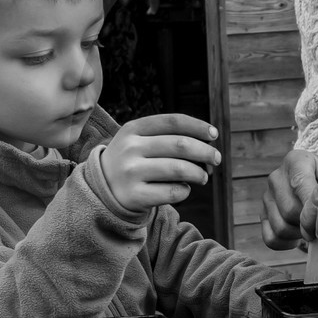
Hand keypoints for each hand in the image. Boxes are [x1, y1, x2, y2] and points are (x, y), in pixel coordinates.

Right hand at [102, 114, 220, 211]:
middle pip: (180, 145)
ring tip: (203, 177)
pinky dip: (185, 191)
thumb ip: (168, 137)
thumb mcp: (140, 140)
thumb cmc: (133, 160)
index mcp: (133, 128)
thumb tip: (209, 144)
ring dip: (199, 173)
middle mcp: (130, 148)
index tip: (214, 135)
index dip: (198, 127)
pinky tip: (184, 189)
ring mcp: (131, 172)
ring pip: (179, 169)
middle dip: (205, 152)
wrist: (101, 188)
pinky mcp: (134, 196)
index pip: (173, 122)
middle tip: (216, 159)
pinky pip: (172, 192)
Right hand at [261, 147, 317, 248]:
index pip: (299, 184)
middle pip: (290, 210)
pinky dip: (287, 243)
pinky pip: (271, 239)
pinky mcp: (263, 215)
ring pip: (281, 227)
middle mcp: (277, 177)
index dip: (314, 206)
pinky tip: (300, 237)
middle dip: (310, 224)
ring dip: (300, 235)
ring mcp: (267, 197)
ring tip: (314, 230)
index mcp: (296, 161)